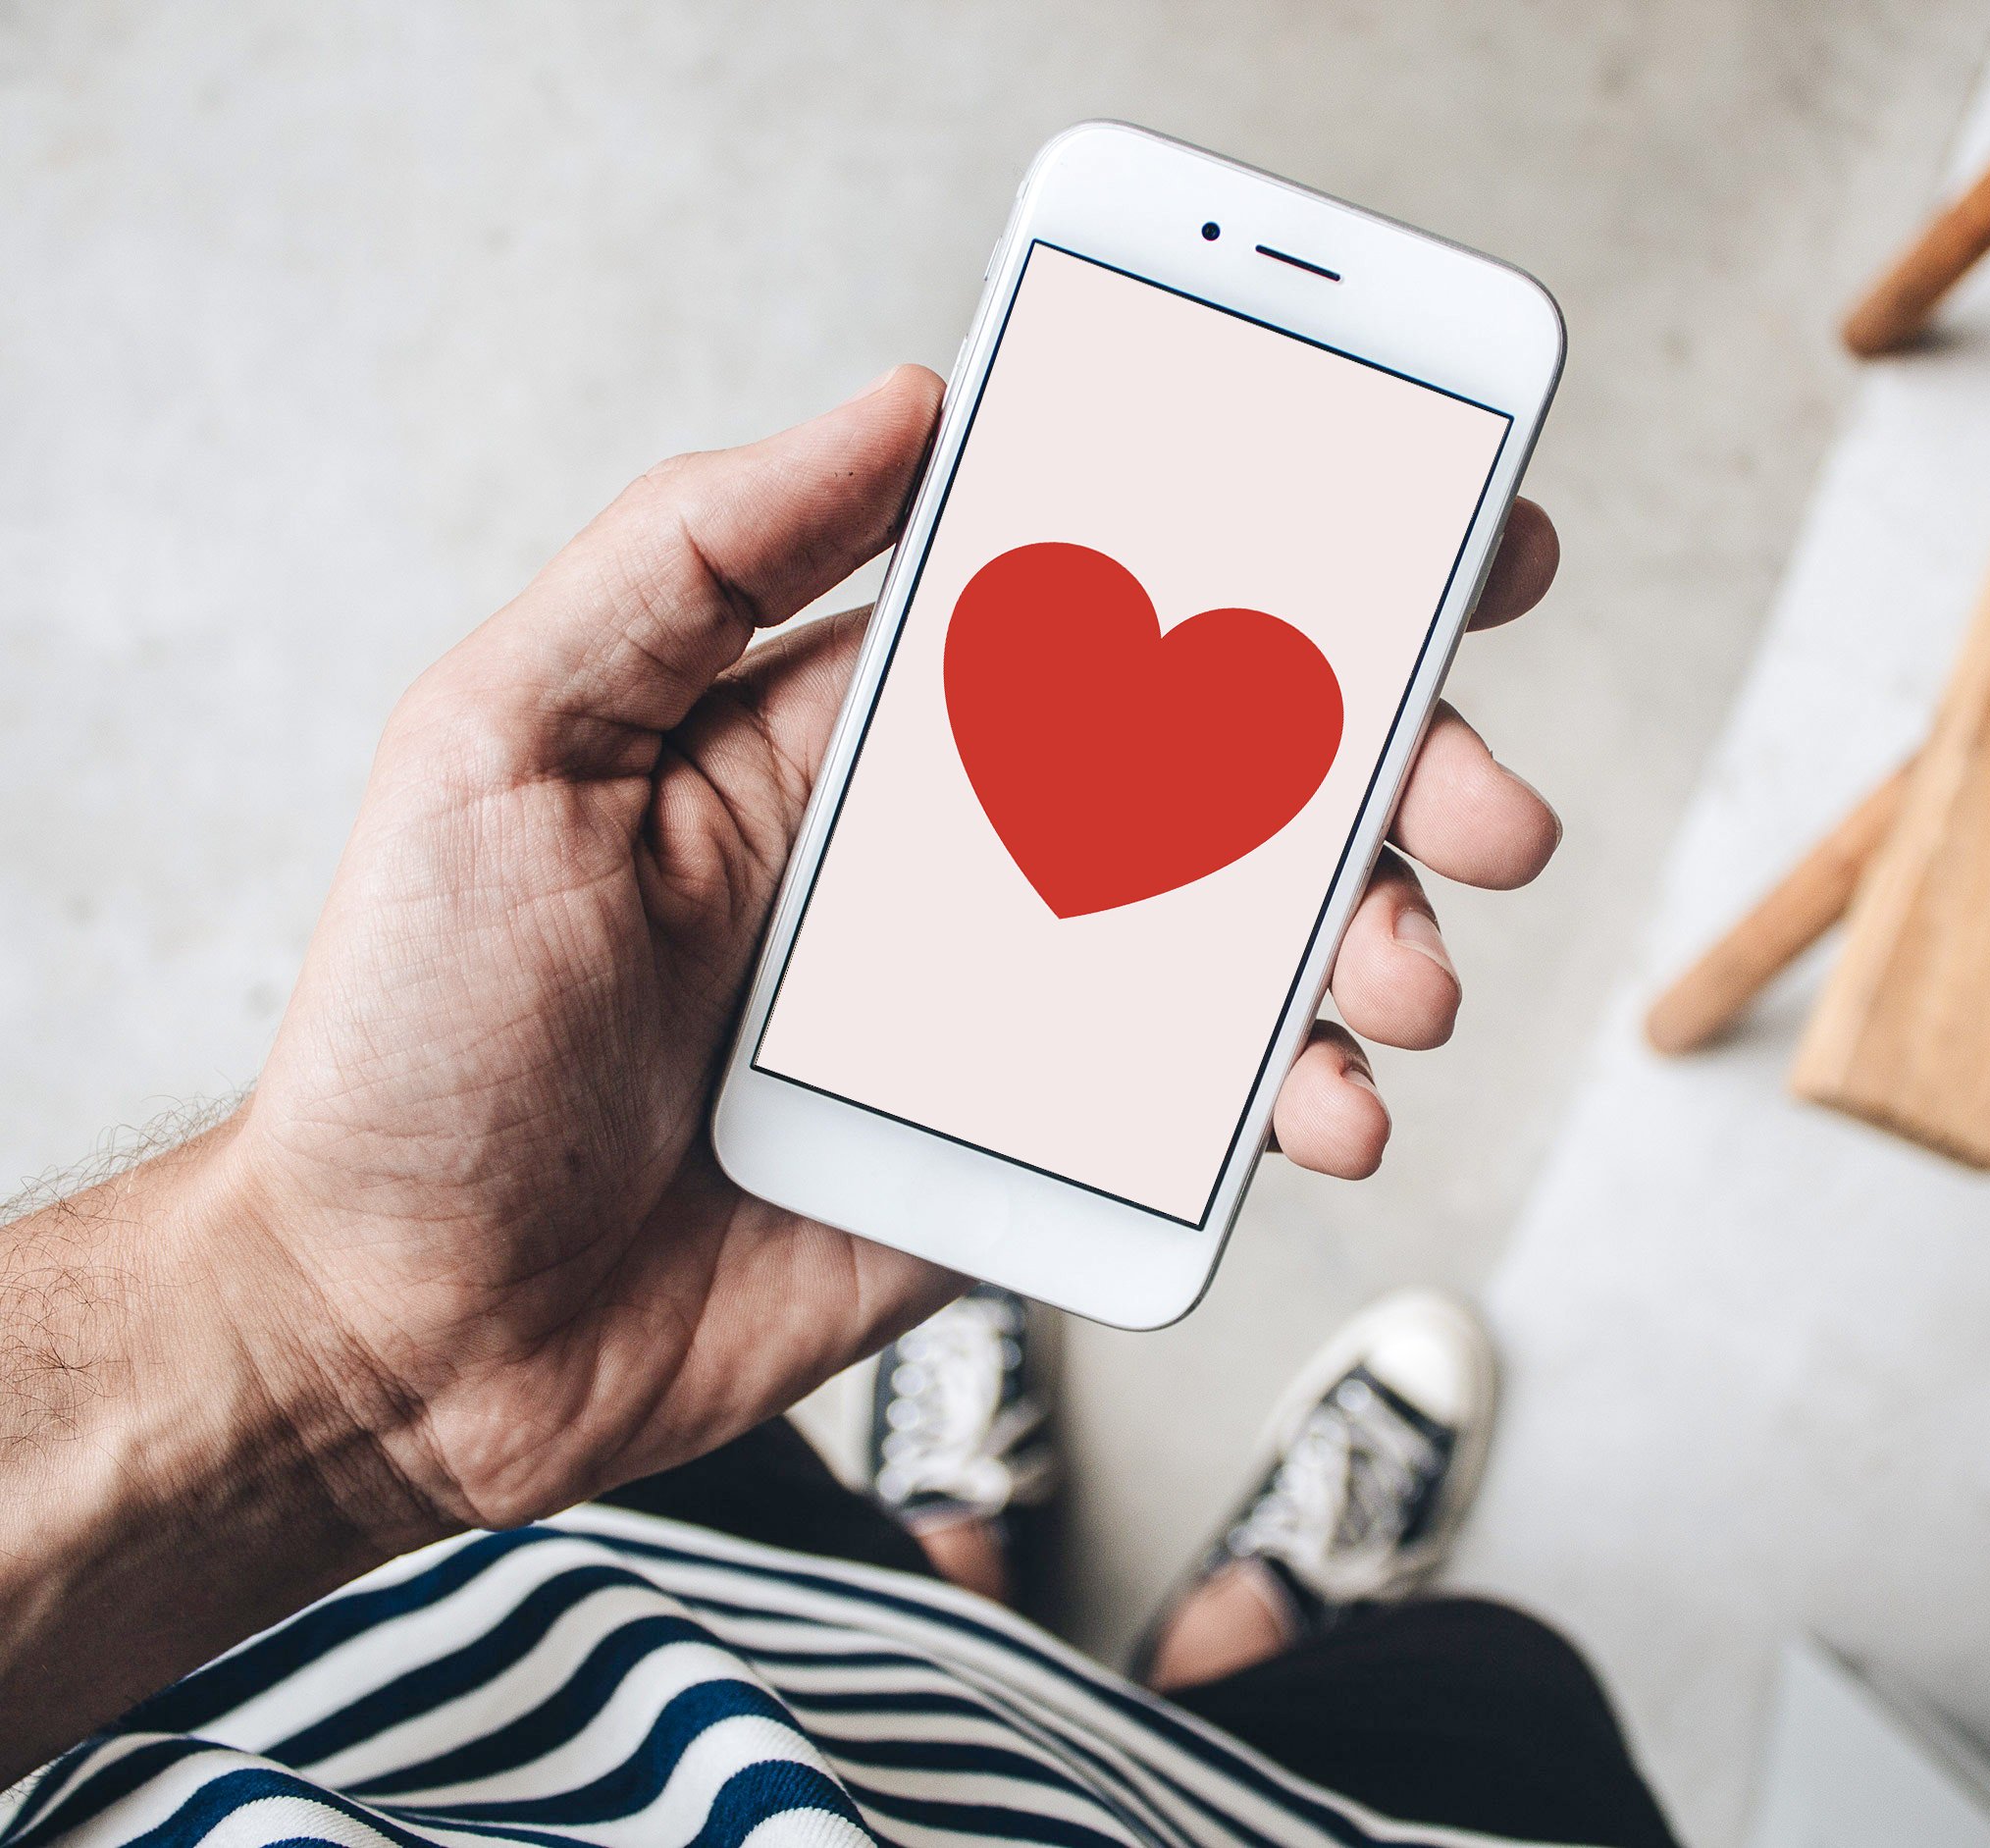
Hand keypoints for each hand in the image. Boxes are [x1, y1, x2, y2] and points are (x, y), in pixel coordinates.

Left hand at [209, 365, 1560, 1537]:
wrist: (404, 1326)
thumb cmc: (424, 1027)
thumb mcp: (509, 735)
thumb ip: (695, 553)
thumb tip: (906, 403)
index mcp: (863, 726)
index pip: (1104, 598)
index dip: (1271, 551)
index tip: (1428, 524)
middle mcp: (961, 855)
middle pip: (1228, 771)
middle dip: (1390, 764)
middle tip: (1489, 799)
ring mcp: (1009, 1014)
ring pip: (1249, 944)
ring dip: (1372, 937)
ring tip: (1408, 976)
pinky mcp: (1026, 1161)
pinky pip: (1201, 1114)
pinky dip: (1301, 1103)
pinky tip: (1332, 1110)